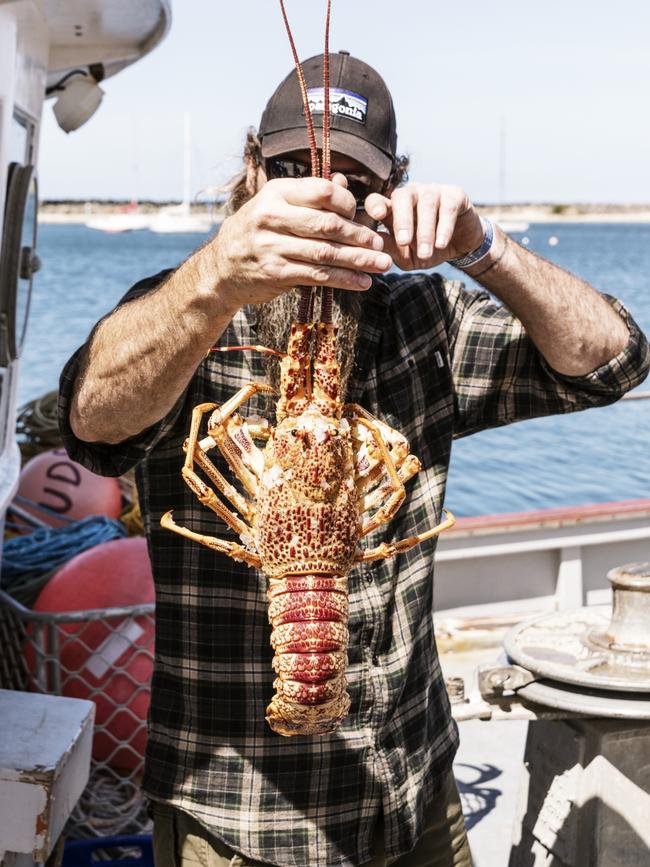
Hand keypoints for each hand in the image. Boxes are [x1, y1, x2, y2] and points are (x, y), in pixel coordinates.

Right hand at [211, 177, 392, 309]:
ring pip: (326, 253)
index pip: (322, 192)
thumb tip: (343, 183)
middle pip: (328, 225)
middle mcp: (271, 217)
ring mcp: (272, 246)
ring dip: (358, 260)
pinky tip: (362, 282)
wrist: (222, 268)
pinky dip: (344, 279)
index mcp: (276, 193)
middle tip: (381, 244)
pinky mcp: (276, 272)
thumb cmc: (257, 232)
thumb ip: (309, 196)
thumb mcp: (276, 206)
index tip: (361, 216)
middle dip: (360, 236)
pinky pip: (318, 276)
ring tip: (382, 264)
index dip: (348, 204)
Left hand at [364, 183, 483, 270]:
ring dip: (425, 231)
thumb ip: (391, 249)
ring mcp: (433, 191)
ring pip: (426, 204)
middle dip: (402, 220)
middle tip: (404, 242)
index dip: (375, 204)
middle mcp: (411, 194)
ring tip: (425, 253)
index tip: (377, 216)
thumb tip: (374, 245)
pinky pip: (448, 209)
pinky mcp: (455, 195)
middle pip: (402, 196)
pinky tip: (441, 244)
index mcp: (393, 208)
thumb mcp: (405, 255)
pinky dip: (444, 228)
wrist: (459, 246)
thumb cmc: (426, 249)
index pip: (378, 200)